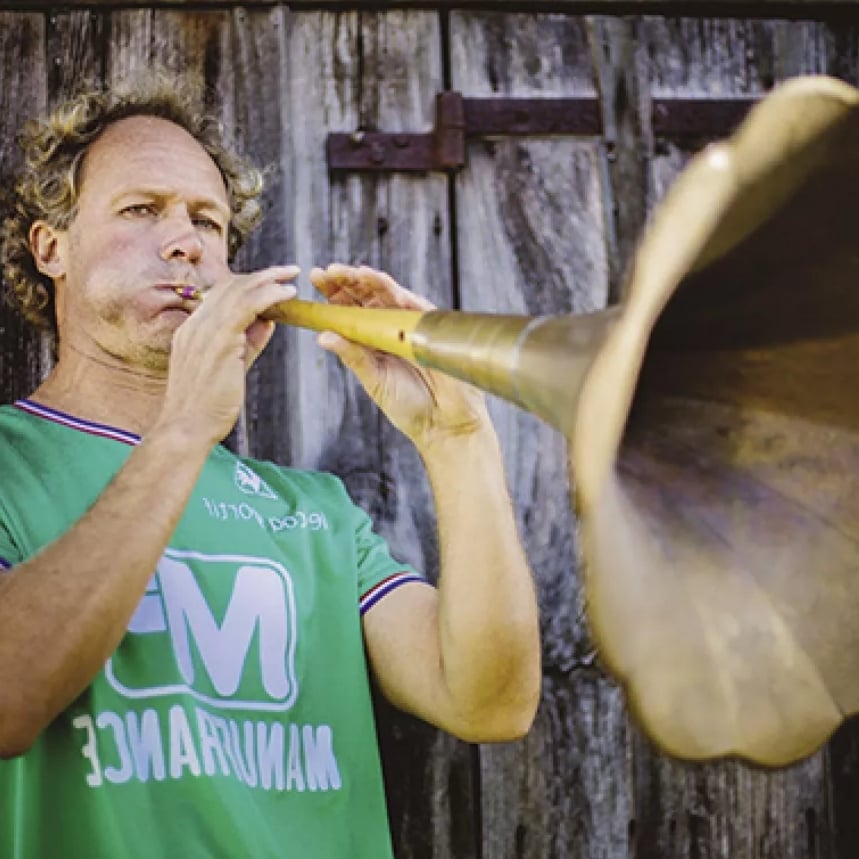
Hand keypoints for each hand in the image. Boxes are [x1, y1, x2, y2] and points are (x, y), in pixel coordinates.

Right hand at [160, 265, 299, 444]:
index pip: (220, 295)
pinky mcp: (218, 342)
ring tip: (291, 276)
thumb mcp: (230, 369)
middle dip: (261, 275)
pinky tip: (287, 293)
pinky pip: (245, 308)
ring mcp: (204, 332)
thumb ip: (248, 343)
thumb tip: (268, 321)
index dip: (247, 284)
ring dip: (268, 280)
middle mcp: (195, 325)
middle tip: (287, 271)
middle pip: (229, 287)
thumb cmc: (206, 408)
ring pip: (238, 292)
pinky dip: (268, 296)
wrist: (186, 429)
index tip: (270, 282)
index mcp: (192, 330)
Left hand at [308, 264, 490, 450]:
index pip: (350, 309)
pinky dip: (396, 291)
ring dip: (368, 280)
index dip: (333, 292)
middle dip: (346, 281)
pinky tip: (378, 280)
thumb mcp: (373, 380)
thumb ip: (353, 356)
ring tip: (349, 272)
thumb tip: (323, 336)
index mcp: (371, 340)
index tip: (315, 278)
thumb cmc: (409, 406)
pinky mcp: (431, 326)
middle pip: (366, 296)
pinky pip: (412, 303)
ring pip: (387, 294)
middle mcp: (390, 328)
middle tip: (327, 271)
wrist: (443, 424)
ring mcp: (411, 325)